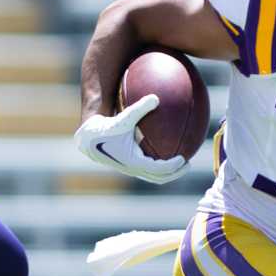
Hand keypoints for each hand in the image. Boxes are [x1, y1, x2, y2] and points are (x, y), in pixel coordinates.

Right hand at [74, 94, 188, 184]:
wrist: (88, 140)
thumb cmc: (105, 128)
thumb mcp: (123, 118)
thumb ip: (140, 108)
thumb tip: (156, 97)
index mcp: (133, 161)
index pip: (158, 169)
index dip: (173, 166)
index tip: (184, 158)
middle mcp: (133, 168)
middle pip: (159, 178)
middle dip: (175, 173)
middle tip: (187, 164)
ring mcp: (131, 169)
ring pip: (153, 176)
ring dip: (167, 172)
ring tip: (180, 163)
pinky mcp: (128, 165)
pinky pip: (147, 169)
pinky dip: (158, 165)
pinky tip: (164, 151)